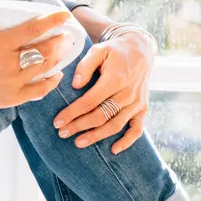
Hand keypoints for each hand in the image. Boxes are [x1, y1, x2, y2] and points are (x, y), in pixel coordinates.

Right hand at [0, 0, 78, 112]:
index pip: (33, 29)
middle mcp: (8, 63)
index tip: (64, 15)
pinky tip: (56, 75)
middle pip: (43, 50)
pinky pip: (38, 91)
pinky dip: (50, 83)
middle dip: (60, 41)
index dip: (52, 21)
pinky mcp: (12, 98)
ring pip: (43, 68)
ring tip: (65, 50)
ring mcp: (12, 82)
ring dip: (57, 59)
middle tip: (69, 35)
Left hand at [52, 30, 154, 154]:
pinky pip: (137, 129)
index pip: (89, 101)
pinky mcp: (143, 108)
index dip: (72, 113)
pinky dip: (127, 141)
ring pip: (115, 125)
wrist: (140, 50)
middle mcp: (127, 93)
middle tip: (62, 133)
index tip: (57, 122)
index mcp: (115, 79)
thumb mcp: (99, 50)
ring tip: (79, 142)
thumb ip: (85, 65)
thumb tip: (75, 85)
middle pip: (101, 116)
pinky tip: (113, 150)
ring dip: (96, 136)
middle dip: (79, 126)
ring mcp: (136, 102)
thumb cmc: (115, 51)